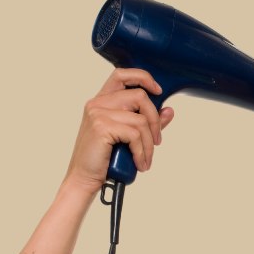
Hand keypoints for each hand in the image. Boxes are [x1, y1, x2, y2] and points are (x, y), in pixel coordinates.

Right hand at [65, 68, 174, 193]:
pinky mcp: (101, 127)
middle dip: (155, 121)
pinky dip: (142, 152)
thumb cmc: (104, 159)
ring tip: (146, 159)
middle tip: (156, 141)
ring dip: (149, 144)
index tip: (158, 91)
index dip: (143, 78)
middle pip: (139, 96)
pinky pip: (135, 135)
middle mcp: (98, 103)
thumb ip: (147, 122)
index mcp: (102, 101)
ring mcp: (98, 114)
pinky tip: (140, 164)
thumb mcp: (128, 137)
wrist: (84, 179)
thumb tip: (169, 110)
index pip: (122, 75)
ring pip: (140, 120)